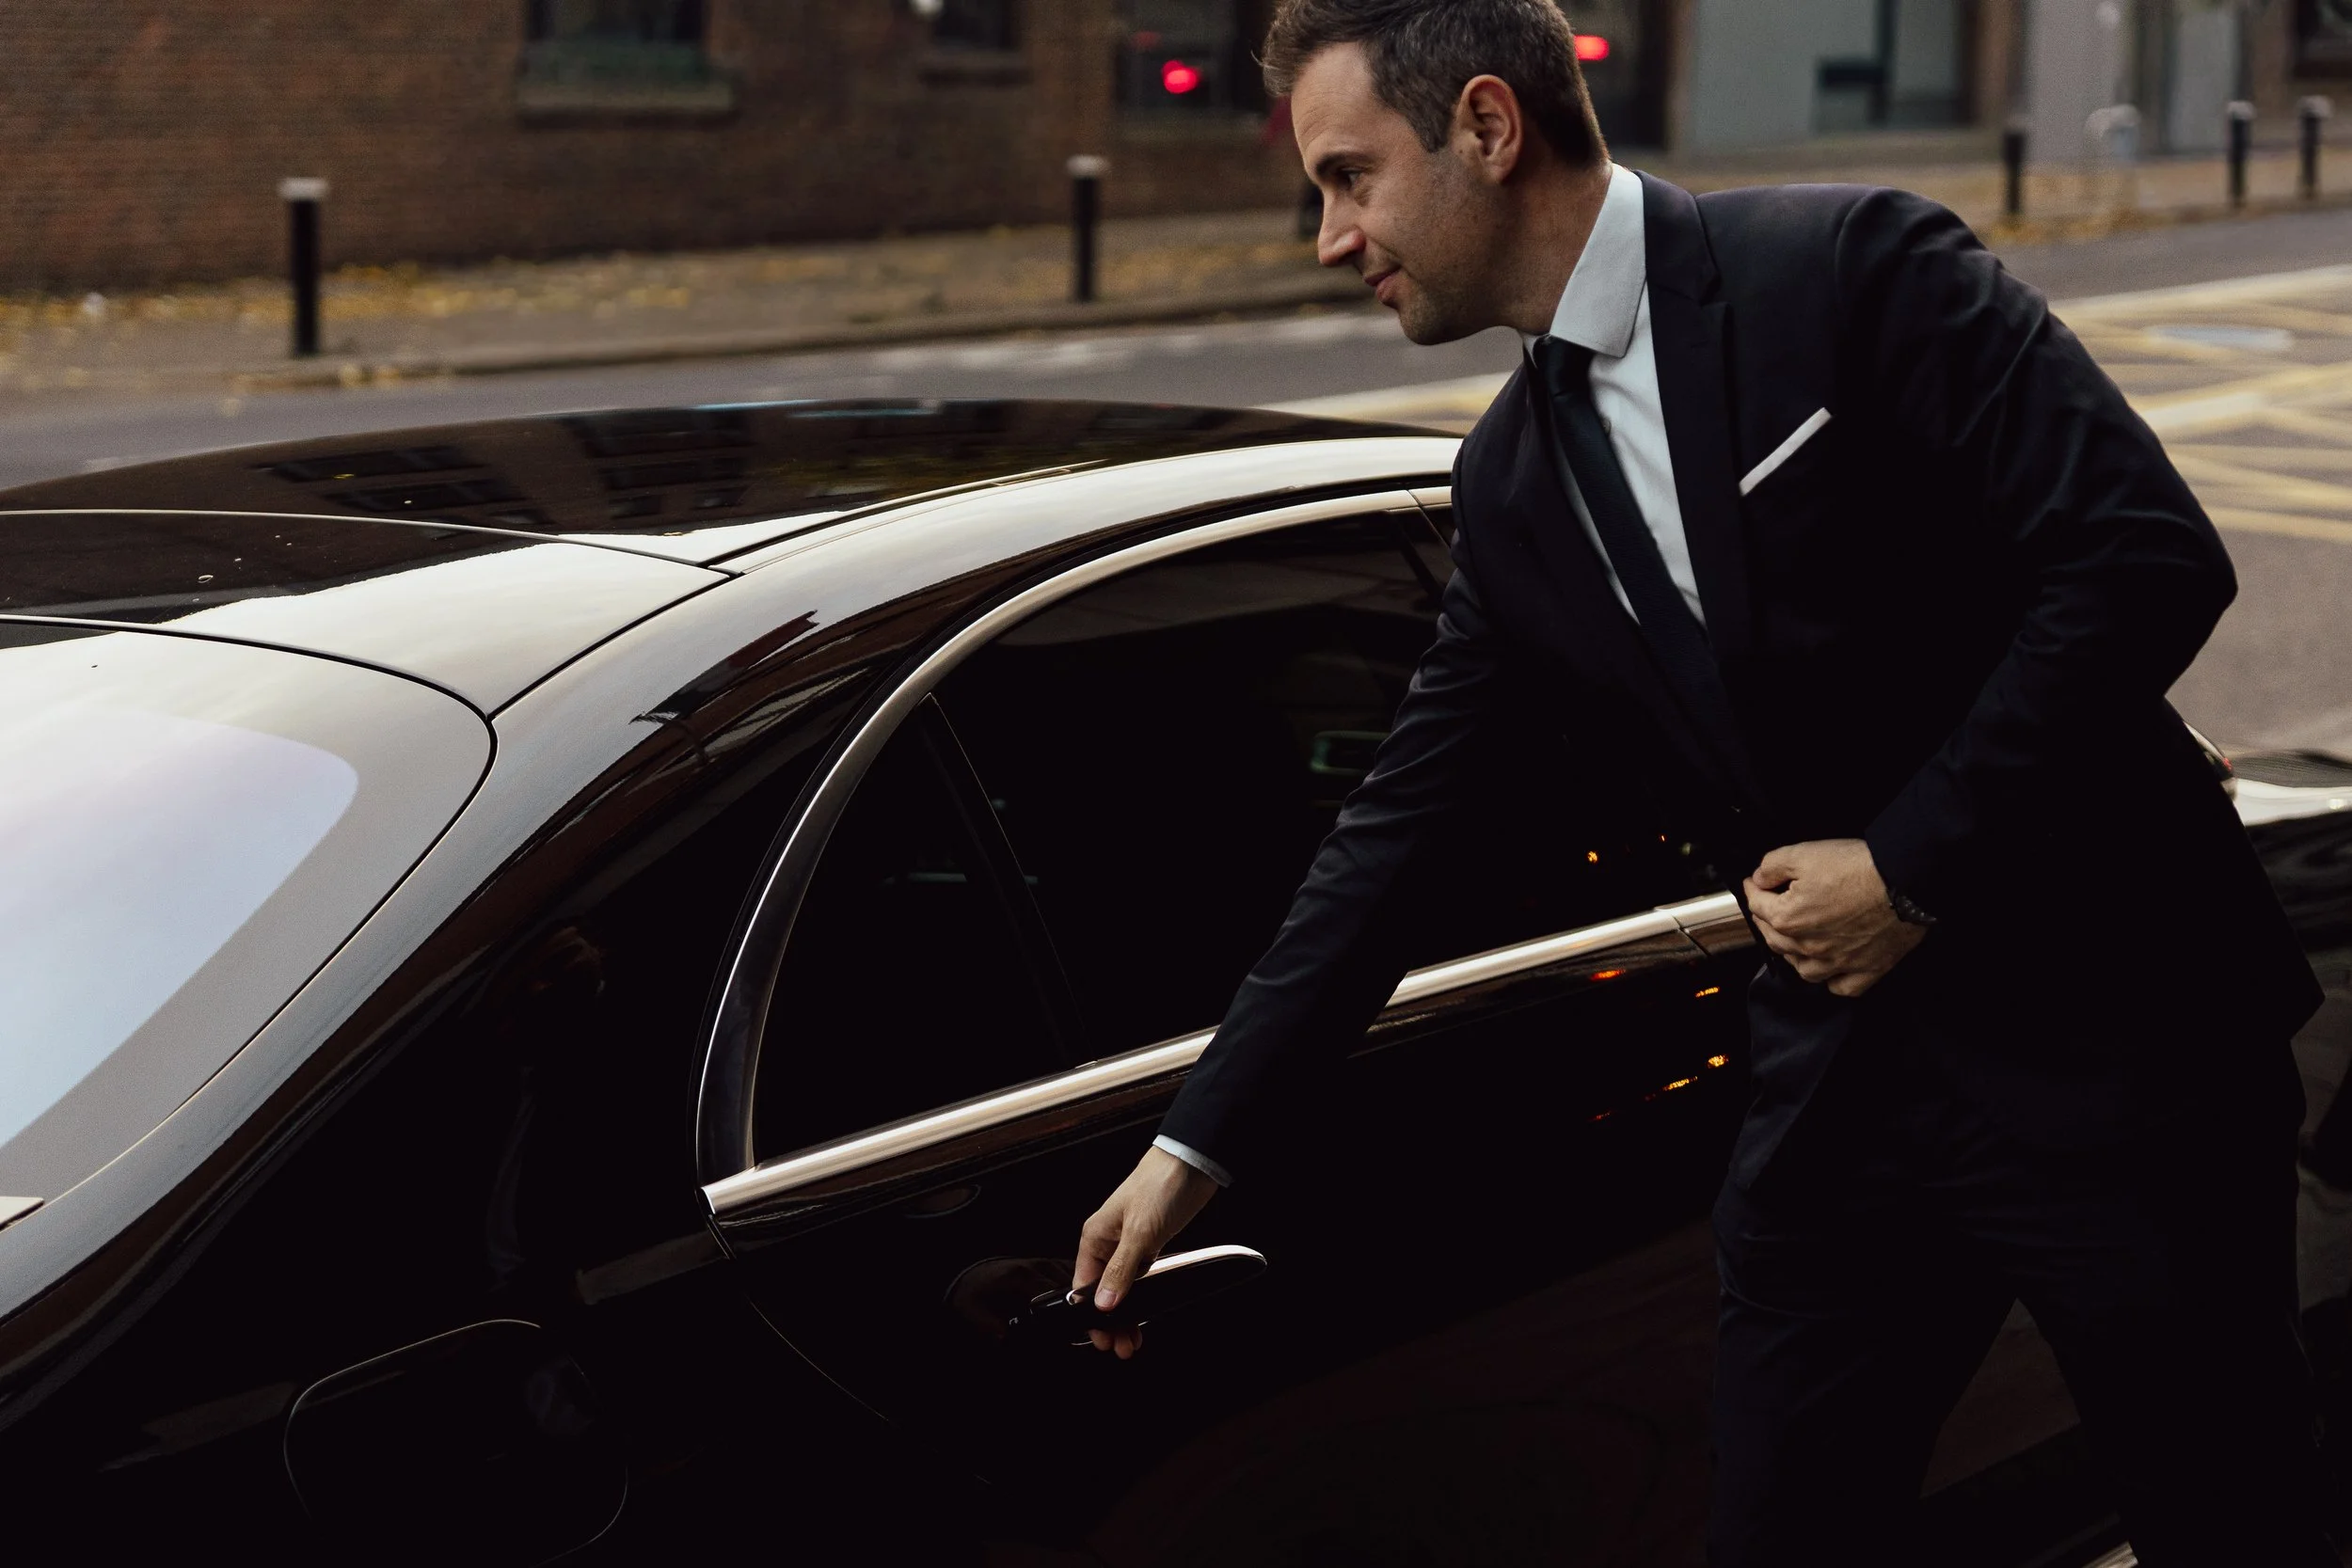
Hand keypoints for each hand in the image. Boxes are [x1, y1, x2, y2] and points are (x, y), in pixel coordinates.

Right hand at [1071, 1147, 1218, 1358]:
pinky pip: (1138, 1277)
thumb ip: (1121, 1270)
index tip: (1101, 1338)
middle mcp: (1108, 1242)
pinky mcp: (1150, 1243)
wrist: (1192, 1163)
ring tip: (1132, 1339)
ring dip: (1127, 1313)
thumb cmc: (1160, 1185)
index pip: (1084, 1286)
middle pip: (1103, 1291)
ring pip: (1121, 1287)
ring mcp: (1129, 1244)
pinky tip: (1145, 1312)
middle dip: (1111, 1321)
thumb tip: (1104, 1303)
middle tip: (1121, 1346)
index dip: (1091, 1315)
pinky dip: (1141, 1297)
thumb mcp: (1140, 1232)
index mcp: (1095, 1237)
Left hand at [1743, 838, 1925, 997]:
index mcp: (1788, 919)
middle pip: (1775, 939)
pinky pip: (1842, 987)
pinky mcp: (1867, 970)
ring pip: (1805, 970)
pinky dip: (1834, 980)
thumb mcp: (1804, 853)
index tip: (1755, 882)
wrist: (1906, 882)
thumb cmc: (1858, 868)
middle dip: (1767, 921)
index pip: (1757, 905)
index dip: (1754, 888)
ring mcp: (1838, 963)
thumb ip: (1772, 865)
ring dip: (1795, 955)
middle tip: (1769, 907)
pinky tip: (1832, 970)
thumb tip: (1759, 878)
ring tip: (1796, 940)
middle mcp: (1808, 948)